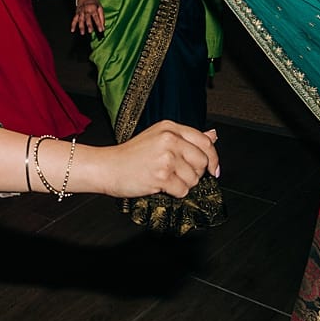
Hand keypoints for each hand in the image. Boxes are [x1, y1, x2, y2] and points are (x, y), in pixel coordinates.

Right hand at [71, 0, 103, 34]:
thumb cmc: (94, 1)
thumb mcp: (100, 7)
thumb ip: (101, 17)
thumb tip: (103, 26)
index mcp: (93, 9)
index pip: (96, 17)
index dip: (99, 24)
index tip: (101, 30)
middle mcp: (86, 11)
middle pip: (88, 19)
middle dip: (89, 25)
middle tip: (90, 31)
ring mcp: (80, 12)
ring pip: (80, 20)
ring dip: (81, 26)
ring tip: (82, 33)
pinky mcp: (77, 13)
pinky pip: (74, 19)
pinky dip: (73, 25)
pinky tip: (72, 30)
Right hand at [100, 122, 219, 198]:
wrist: (106, 167)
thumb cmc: (129, 155)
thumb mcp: (158, 138)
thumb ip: (186, 138)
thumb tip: (213, 135)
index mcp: (169, 128)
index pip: (204, 142)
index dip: (213, 158)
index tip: (213, 169)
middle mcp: (169, 139)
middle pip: (202, 162)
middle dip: (194, 173)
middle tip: (177, 174)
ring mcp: (166, 157)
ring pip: (193, 178)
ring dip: (182, 184)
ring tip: (163, 178)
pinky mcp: (161, 175)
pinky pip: (182, 190)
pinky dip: (173, 193)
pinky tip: (159, 185)